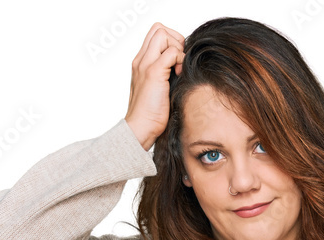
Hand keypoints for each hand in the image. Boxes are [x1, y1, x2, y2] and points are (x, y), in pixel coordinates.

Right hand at [125, 22, 184, 150]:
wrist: (140, 128)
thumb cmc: (151, 114)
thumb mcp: (159, 88)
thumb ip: (166, 74)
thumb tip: (182, 67)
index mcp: (140, 62)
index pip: (155, 34)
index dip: (170, 41)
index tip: (176, 61)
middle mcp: (141, 60)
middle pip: (158, 28)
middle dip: (174, 39)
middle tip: (178, 61)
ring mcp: (145, 64)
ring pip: (163, 34)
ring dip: (177, 48)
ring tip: (177, 68)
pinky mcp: (153, 72)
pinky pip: (171, 52)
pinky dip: (179, 59)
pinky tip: (178, 75)